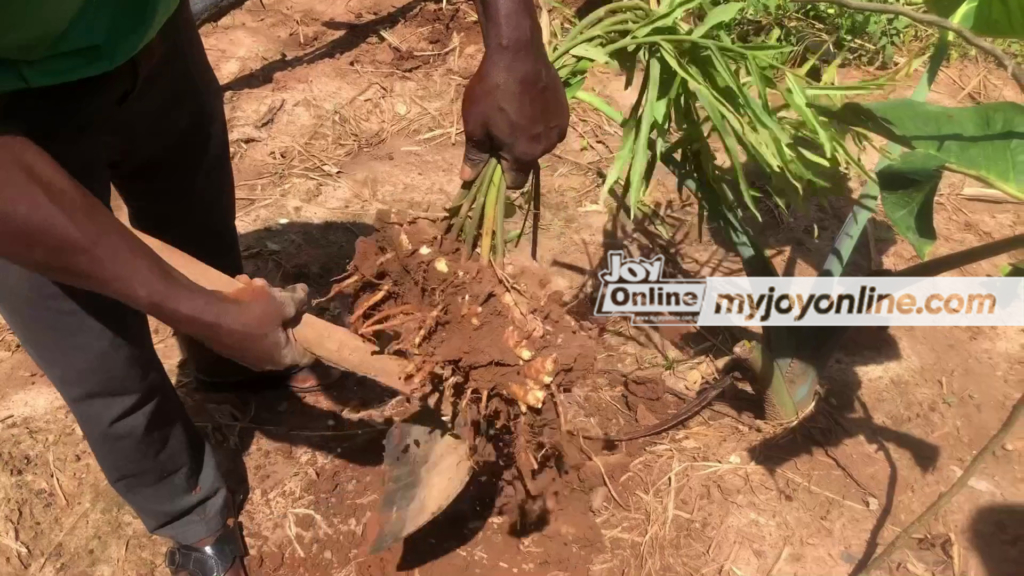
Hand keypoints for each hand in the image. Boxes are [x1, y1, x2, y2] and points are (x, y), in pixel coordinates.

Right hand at [195, 276, 313, 371]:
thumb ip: (298, 301)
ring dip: (264, 300)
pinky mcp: (233, 340)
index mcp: (281, 357)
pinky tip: (241, 285)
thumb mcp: (280, 303)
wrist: (202, 313)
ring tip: (255, 283)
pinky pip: (249, 322)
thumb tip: (306, 293)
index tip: (312, 316)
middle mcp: (265, 359)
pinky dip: (248, 304)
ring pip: (266, 323)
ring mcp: (247, 351)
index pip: (307, 352)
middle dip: (284, 307)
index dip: (313, 333)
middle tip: (279, 290)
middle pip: (285, 331)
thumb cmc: (248, 312)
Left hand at [461, 3, 568, 188]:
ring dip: (528, 139)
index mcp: (523, 155)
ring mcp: (558, 129)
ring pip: (540, 145)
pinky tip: (527, 105)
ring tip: (513, 114)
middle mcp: (546, 147)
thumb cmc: (492, 91)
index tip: (491, 160)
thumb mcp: (475, 125)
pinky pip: (550, 128)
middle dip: (513, 155)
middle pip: (527, 162)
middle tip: (498, 131)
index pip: (515, 182)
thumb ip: (475, 155)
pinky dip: (539, 123)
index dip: (500, 176)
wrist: (518, 54)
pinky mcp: (564, 112)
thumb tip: (468, 179)